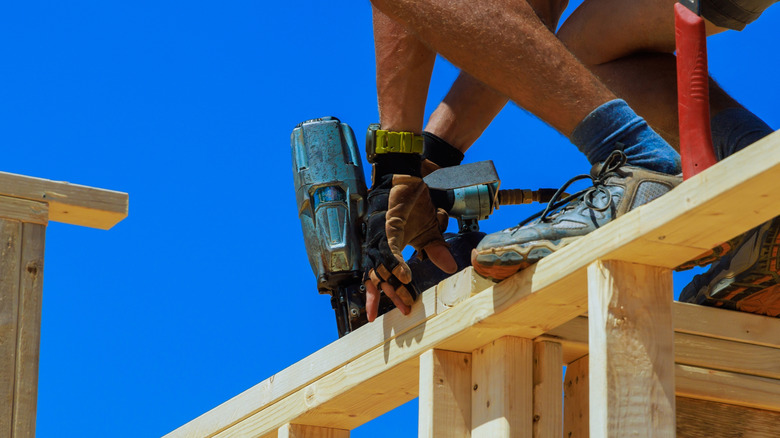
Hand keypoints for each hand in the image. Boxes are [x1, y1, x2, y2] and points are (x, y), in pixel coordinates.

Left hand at [363, 174, 456, 320]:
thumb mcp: (428, 229)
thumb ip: (434, 249)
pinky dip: (396, 264)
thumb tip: (448, 267)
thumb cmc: (415, 198)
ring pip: (382, 265)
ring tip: (403, 299)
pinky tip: (404, 276)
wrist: (412, 171)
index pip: (381, 275)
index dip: (384, 294)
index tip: (389, 314)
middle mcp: (380, 242)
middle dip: (390, 295)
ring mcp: (382, 234)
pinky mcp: (389, 224)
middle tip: (401, 311)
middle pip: (379, 275)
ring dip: (394, 283)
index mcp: (386, 245)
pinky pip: (390, 249)